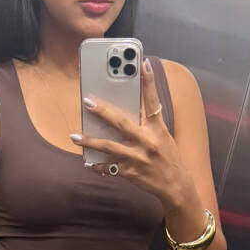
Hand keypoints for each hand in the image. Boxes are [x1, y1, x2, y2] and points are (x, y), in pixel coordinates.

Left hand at [73, 58, 190, 208]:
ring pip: (109, 147)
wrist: (176, 186)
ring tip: (74, 136)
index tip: (143, 64)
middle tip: (88, 101)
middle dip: (103, 111)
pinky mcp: (131, 172)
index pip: (153, 102)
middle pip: (122, 123)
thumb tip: (127, 107)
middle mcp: (148, 142)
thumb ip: (147, 122)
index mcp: (157, 129)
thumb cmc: (168, 157)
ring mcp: (138, 158)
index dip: (149, 83)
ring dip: (90, 141)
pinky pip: (109, 168)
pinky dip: (97, 165)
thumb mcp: (162, 136)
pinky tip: (86, 163)